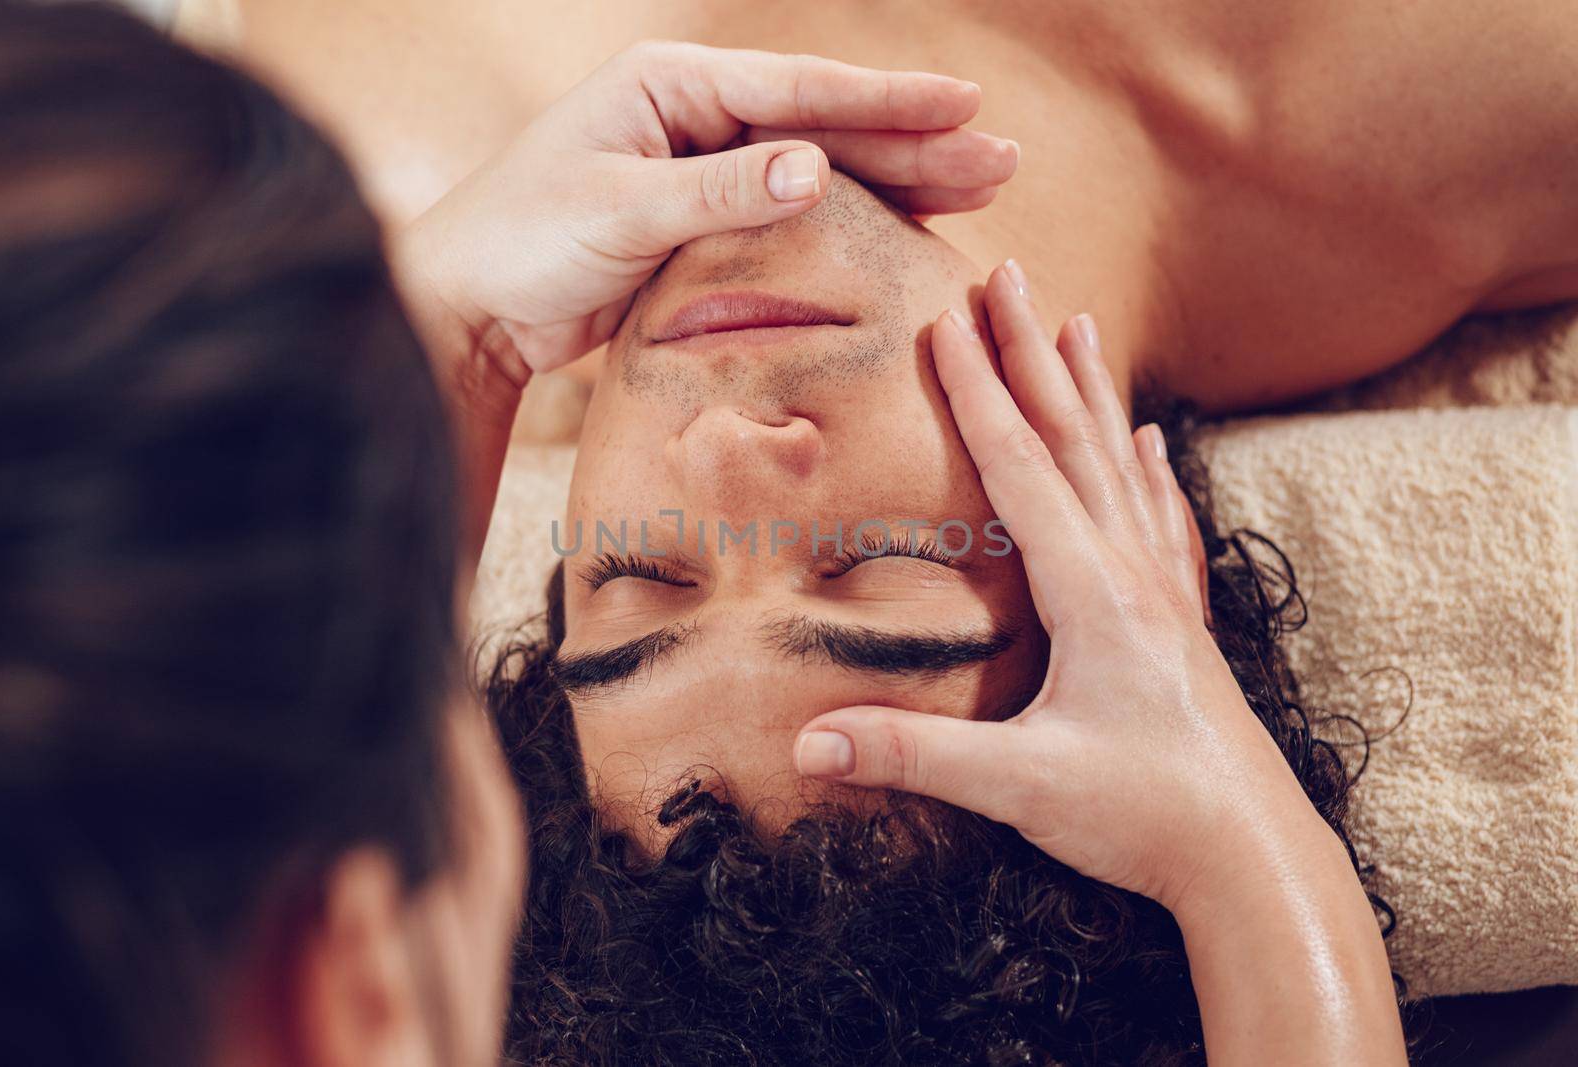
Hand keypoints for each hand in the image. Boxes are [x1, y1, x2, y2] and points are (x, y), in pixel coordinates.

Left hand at [396, 41, 1016, 380]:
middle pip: (825, 126)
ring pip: (818, 169)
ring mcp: (702, 168)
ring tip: (977, 188)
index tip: (965, 103)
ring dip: (896, 181)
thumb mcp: (619, 211)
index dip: (886, 100)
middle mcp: (696, 117)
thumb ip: (720, 195)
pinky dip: (848, 222)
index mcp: (673, 87)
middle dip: (914, 142)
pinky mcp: (702, 222)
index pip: (800, 91)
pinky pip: (791, 216)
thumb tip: (817, 169)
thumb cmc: (521, 241)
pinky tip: (902, 230)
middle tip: (1001, 157)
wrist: (468, 303)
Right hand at [791, 262, 1338, 910]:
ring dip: (1092, 391)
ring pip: (1121, 466)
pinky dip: (1147, 469)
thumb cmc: (1143, 815)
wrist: (1252, 859)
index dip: (978, 390)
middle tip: (1011, 275)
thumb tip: (805, 743)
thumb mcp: (1018, 787)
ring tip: (1079, 324)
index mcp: (1090, 591)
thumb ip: (911, 755)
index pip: (1021, 466)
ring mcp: (1163, 594)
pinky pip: (1160, 520)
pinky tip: (1150, 444)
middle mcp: (1131, 573)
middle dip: (1033, 354)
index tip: (946, 318)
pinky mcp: (1180, 624)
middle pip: (1074, 439)